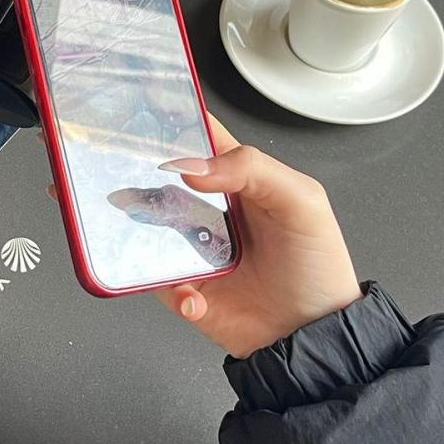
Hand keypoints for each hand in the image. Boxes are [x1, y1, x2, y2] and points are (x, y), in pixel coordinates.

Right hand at [155, 117, 362, 358]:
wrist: (314, 336)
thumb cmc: (318, 266)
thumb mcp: (302, 201)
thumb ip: (253, 169)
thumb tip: (193, 166)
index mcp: (239, 179)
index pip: (200, 137)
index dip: (174, 120)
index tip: (146, 107)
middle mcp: (211, 210)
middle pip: (161, 180)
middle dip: (139, 175)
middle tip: (125, 173)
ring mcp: (194, 249)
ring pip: (148, 229)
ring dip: (141, 232)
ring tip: (158, 243)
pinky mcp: (185, 287)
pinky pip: (156, 281)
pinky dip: (170, 288)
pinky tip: (194, 295)